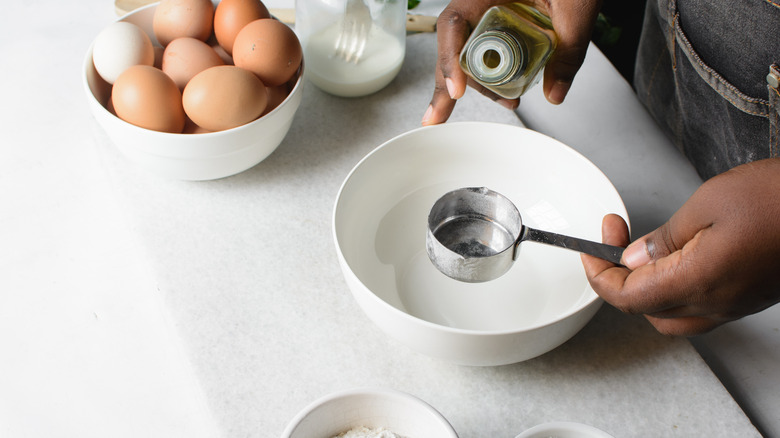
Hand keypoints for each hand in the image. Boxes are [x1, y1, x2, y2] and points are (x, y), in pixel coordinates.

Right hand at [422, 0, 602, 125]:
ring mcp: (488, 9)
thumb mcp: (575, 8)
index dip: (449, 58)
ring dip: (479, 82)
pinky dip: (489, 72)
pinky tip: (502, 91)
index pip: (454, 23)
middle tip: (444, 115)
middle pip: (455, 43)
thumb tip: (555, 91)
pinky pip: (485, 46)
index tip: (457, 90)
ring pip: (469, 48)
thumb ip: (569, 49)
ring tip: (505, 102)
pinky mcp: (501, 19)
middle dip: (452, 83)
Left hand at [582, 158, 779, 335]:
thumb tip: (632, 258)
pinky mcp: (748, 297)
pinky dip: (674, 288)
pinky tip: (675, 257)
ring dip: (645, 288)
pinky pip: (699, 308)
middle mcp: (715, 304)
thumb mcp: (707, 204)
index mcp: (698, 283)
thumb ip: (664, 238)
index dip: (598, 274)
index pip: (626, 298)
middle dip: (618, 279)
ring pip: (671, 315)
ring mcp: (734, 304)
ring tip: (641, 249)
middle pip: (644, 311)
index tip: (594, 244)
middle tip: (614, 238)